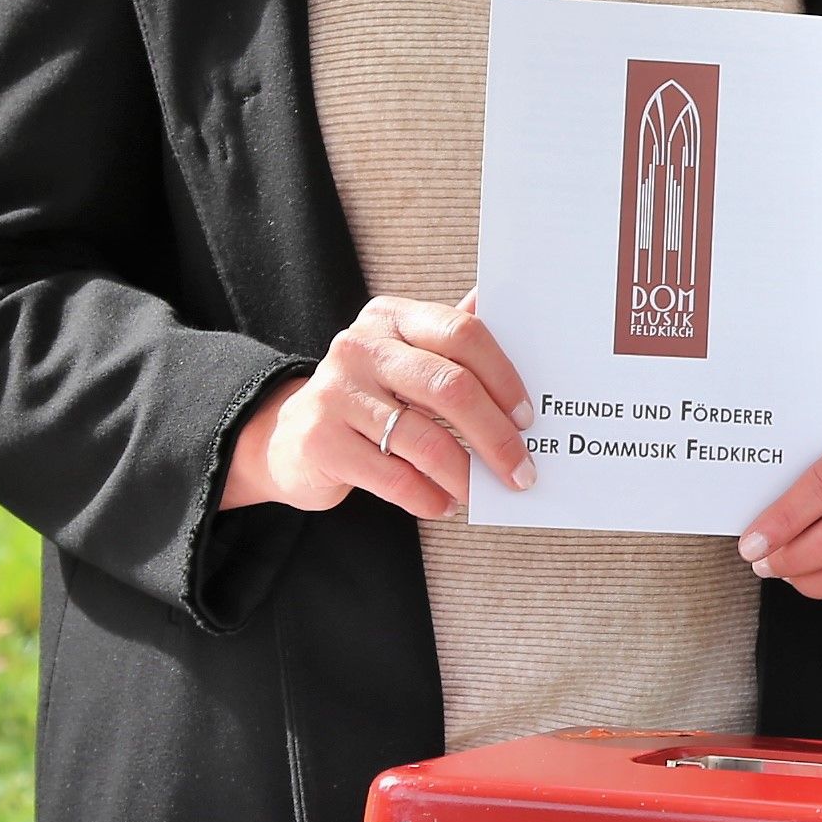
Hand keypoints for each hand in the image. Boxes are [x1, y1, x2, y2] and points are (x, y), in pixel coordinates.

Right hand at [220, 291, 533, 520]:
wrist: (293, 438)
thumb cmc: (371, 397)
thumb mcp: (407, 359)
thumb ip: (455, 343)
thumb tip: (523, 320)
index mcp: (392, 317)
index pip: (462, 333)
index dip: (504, 377)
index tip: (528, 419)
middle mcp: (361, 346)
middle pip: (449, 388)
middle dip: (496, 437)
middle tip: (522, 472)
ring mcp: (335, 392)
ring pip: (425, 440)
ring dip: (464, 476)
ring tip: (479, 493)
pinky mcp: (320, 440)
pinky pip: (394, 477)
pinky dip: (428, 498)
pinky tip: (443, 504)